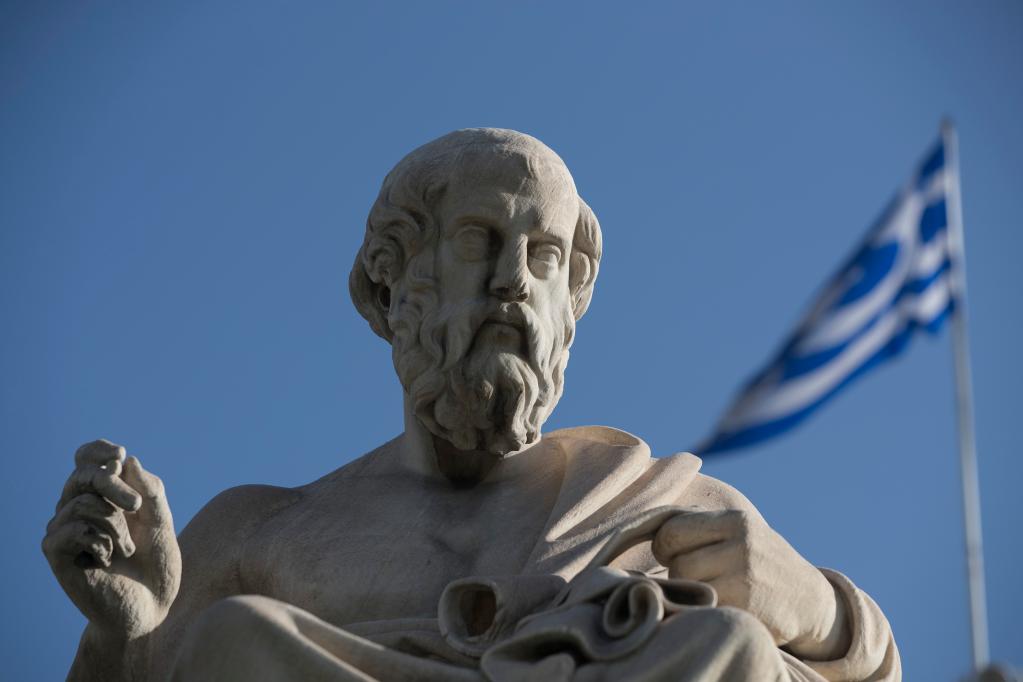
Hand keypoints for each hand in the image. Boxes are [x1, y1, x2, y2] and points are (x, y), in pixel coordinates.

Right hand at [42, 440, 181, 640]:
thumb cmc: (156, 565)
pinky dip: (98, 540)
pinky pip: (71, 529)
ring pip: (81, 502)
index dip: (97, 450)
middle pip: (83, 474)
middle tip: (137, 507)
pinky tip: (107, 559)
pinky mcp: (57, 554)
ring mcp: (65, 530)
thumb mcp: (161, 522)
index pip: (86, 458)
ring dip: (114, 524)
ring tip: (129, 549)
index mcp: (103, 496)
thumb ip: (150, 491)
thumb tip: (128, 460)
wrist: (149, 608)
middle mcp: (79, 508)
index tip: (119, 454)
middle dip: (112, 484)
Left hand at [652, 508, 848, 658]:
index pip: (671, 530)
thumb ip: (696, 521)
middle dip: (678, 571)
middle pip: (677, 562)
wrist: (805, 597)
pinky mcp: (749, 610)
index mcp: (734, 520)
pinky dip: (704, 609)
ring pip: (687, 587)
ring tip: (708, 589)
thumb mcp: (735, 529)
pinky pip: (704, 609)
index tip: (674, 554)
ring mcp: (747, 579)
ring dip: (689, 592)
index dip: (665, 545)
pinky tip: (721, 604)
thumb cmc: (755, 558)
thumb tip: (643, 521)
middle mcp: (743, 545)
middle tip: (696, 575)